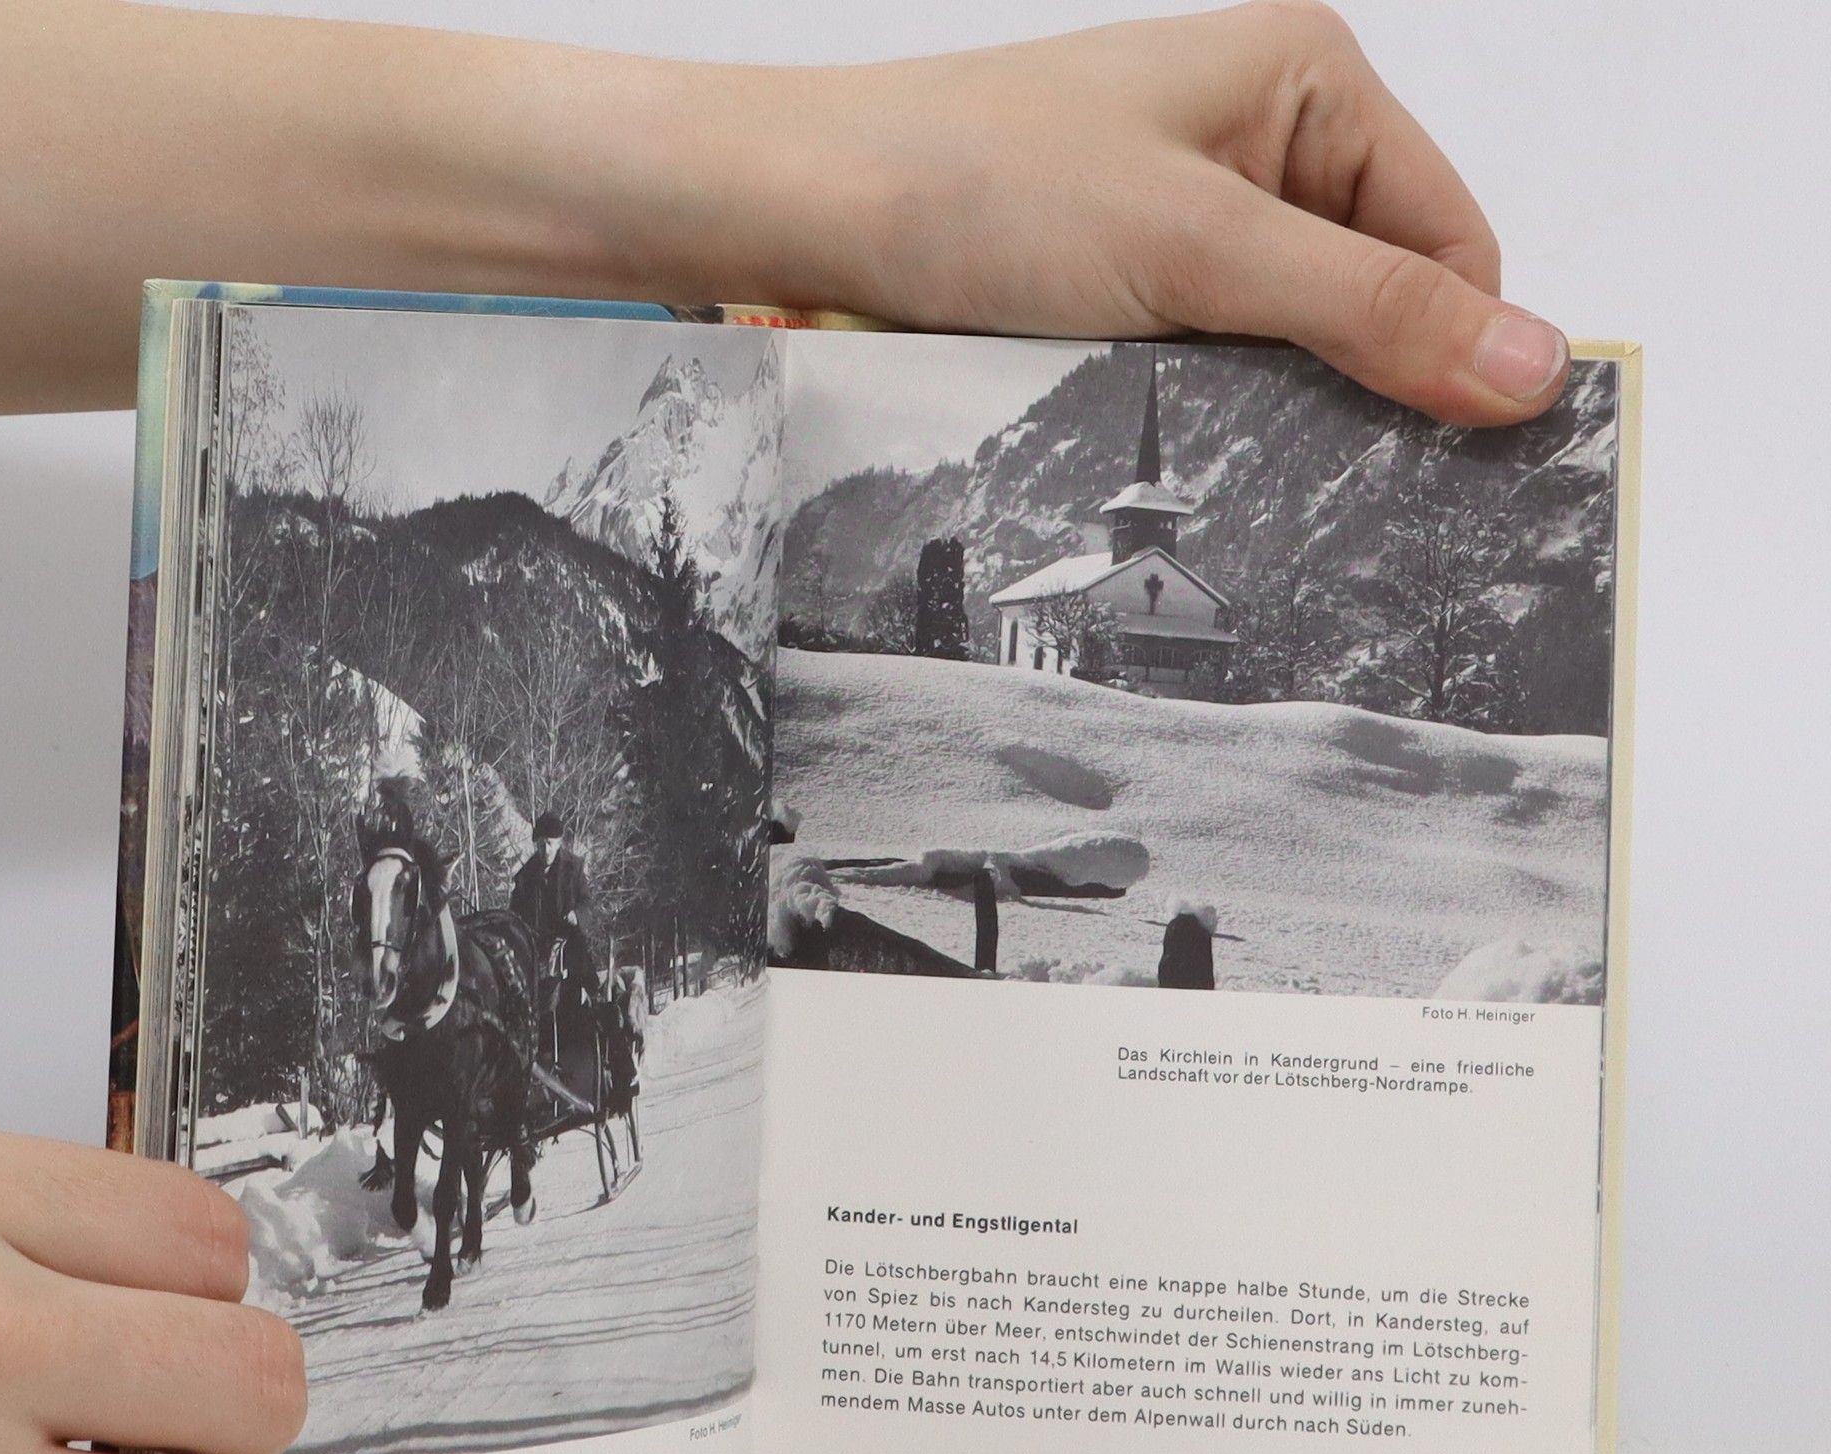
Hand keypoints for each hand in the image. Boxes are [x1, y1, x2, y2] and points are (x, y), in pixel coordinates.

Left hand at [721, 3, 1562, 424]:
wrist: (815, 211)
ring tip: (1226, 450)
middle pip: (1379, 295)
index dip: (1453, 347)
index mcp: (1308, 80)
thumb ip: (1366, 312)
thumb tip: (1533, 368)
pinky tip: (1182, 446)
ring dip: (1278, 407)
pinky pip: (1223, 361)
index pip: (1449, 237)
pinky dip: (1215, 410)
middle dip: (1360, 385)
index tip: (1446, 461)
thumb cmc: (982, 187)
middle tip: (1325, 480)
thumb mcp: (1198, 251)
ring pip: (1298, 342)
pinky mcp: (1140, 283)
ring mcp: (1198, 216)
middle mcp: (1265, 139)